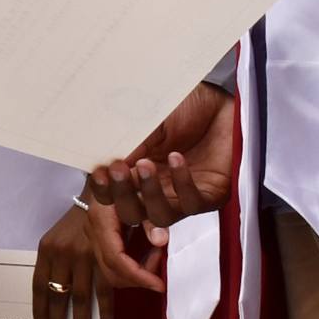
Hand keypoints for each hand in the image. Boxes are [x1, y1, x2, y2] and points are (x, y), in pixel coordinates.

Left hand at [34, 203, 113, 318]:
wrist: (101, 196)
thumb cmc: (76, 221)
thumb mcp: (57, 237)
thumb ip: (54, 262)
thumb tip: (51, 292)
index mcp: (46, 249)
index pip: (38, 286)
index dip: (38, 311)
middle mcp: (62, 254)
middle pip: (56, 297)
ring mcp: (84, 257)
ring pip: (79, 298)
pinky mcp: (105, 258)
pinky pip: (104, 290)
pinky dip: (105, 310)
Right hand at [84, 82, 237, 291]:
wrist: (219, 101)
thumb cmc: (182, 107)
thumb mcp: (147, 121)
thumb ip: (130, 144)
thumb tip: (106, 162)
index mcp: (134, 171)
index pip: (110, 194)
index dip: (103, 190)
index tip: (100, 172)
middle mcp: (156, 188)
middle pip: (131, 213)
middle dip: (122, 195)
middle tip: (118, 169)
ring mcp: (181, 195)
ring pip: (160, 216)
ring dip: (150, 193)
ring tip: (146, 164)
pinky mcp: (209, 195)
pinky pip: (191, 203)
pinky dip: (181, 183)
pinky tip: (177, 158)